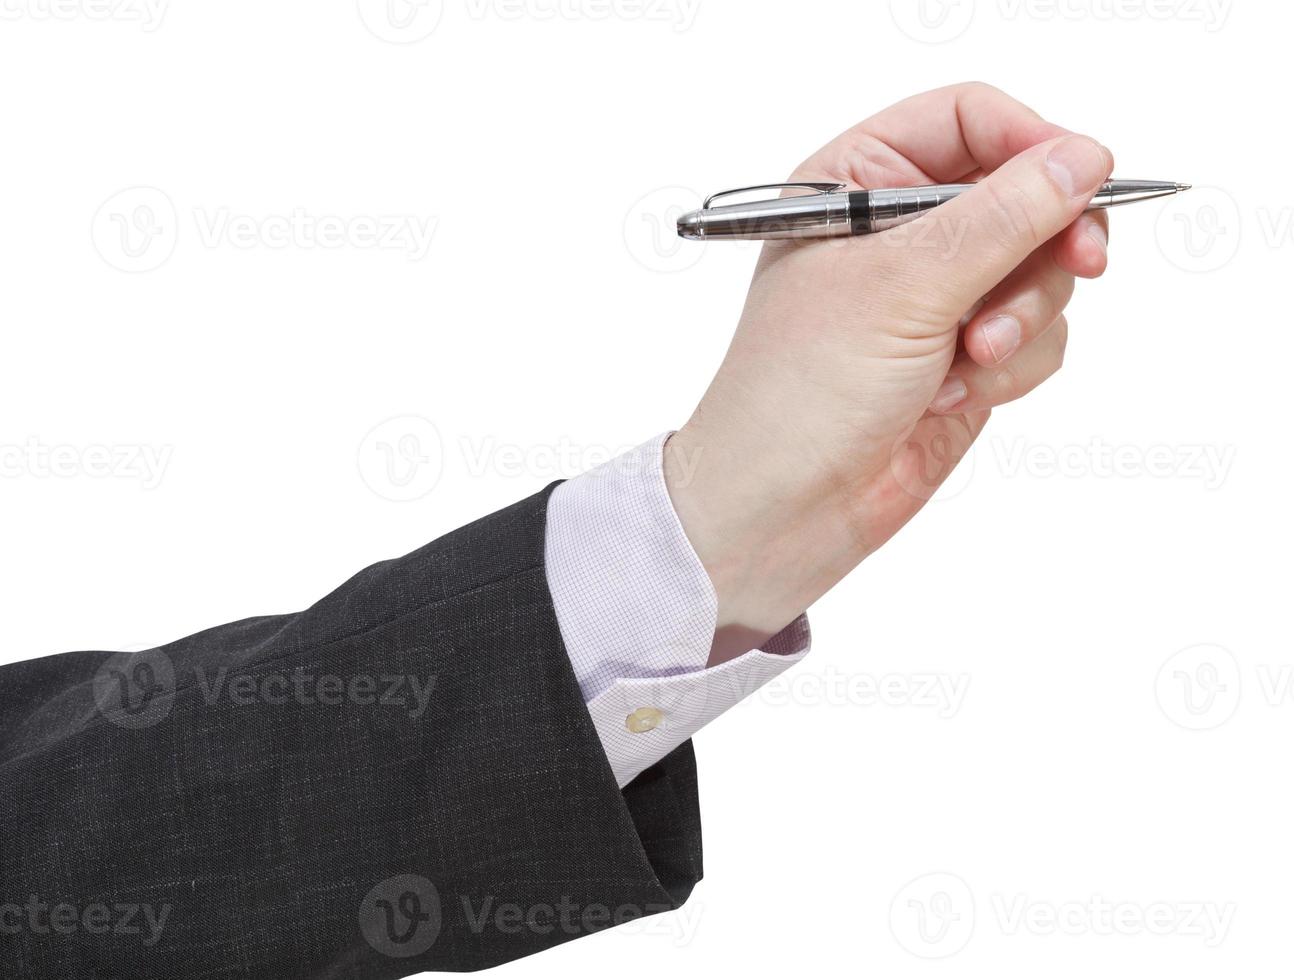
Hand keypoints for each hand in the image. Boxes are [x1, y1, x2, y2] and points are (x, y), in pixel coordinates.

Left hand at [664, 83, 1113, 659]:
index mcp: (855, 183)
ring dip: (1019, 320)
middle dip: (1044, 245)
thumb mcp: (902, 286)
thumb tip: (1082, 157)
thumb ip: (1001, 218)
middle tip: (1078, 265)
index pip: (968, 120)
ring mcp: (934, 298)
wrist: (780, 510)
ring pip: (1041, 272)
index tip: (1080, 182)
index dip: (1032, 142)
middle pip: (1023, 195)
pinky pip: (1036, 337)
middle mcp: (898, 232)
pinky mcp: (962, 358)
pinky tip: (950, 398)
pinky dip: (1009, 368)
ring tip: (965, 362)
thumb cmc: (801, 391)